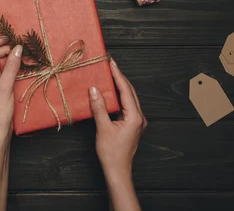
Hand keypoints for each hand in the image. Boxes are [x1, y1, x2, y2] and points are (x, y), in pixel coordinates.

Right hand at [89, 58, 146, 178]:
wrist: (117, 171)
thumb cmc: (111, 153)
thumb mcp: (103, 129)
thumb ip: (99, 108)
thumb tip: (94, 90)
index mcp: (135, 116)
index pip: (126, 90)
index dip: (117, 75)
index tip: (111, 62)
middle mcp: (139, 117)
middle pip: (129, 92)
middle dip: (119, 77)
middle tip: (109, 64)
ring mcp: (136, 121)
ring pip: (128, 98)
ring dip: (119, 86)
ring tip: (109, 74)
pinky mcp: (132, 125)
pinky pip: (126, 106)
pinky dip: (118, 97)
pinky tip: (110, 92)